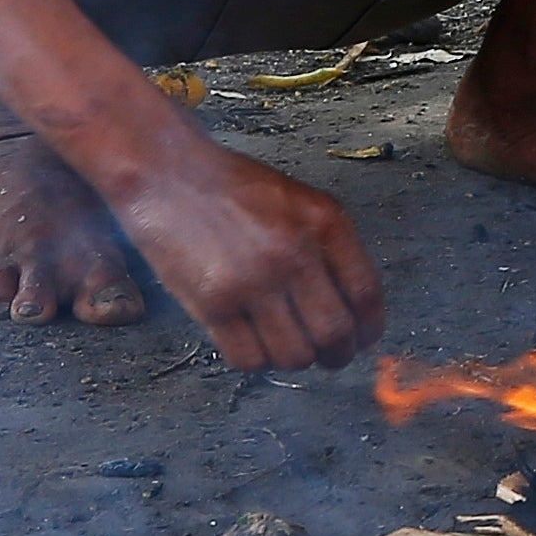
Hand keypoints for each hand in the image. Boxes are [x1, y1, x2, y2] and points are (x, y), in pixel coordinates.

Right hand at [113, 134, 386, 371]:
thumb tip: (355, 308)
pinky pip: (248, 359)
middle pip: (334, 333)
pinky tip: (251, 344)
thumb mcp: (299, 201)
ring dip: (294, 359)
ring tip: (284, 346)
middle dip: (337, 355)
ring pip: (293, 355)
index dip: (369, 328)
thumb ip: (329, 247)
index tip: (363, 340)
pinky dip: (255, 361)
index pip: (366, 293)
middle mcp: (295, 254)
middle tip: (328, 357)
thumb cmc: (234, 188)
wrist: (167, 174)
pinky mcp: (213, 304)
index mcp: (325, 223)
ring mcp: (254, 281)